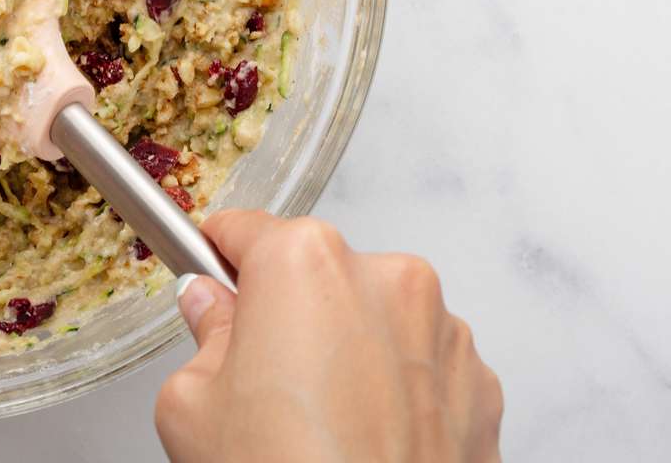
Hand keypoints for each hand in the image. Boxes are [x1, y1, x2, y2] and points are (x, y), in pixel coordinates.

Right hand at [155, 212, 502, 462]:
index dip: (217, 258)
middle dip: (287, 313)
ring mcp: (443, 332)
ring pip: (374, 318)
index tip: (210, 275)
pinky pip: (421, 366)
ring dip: (349, 350)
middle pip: (316, 274)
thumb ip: (204, 336)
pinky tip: (364, 440)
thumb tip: (211, 311)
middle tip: (259, 380)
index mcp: (305, 262)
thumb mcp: (191, 405)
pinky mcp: (479, 385)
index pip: (244, 230)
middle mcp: (385, 279)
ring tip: (318, 423)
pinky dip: (395, 391)